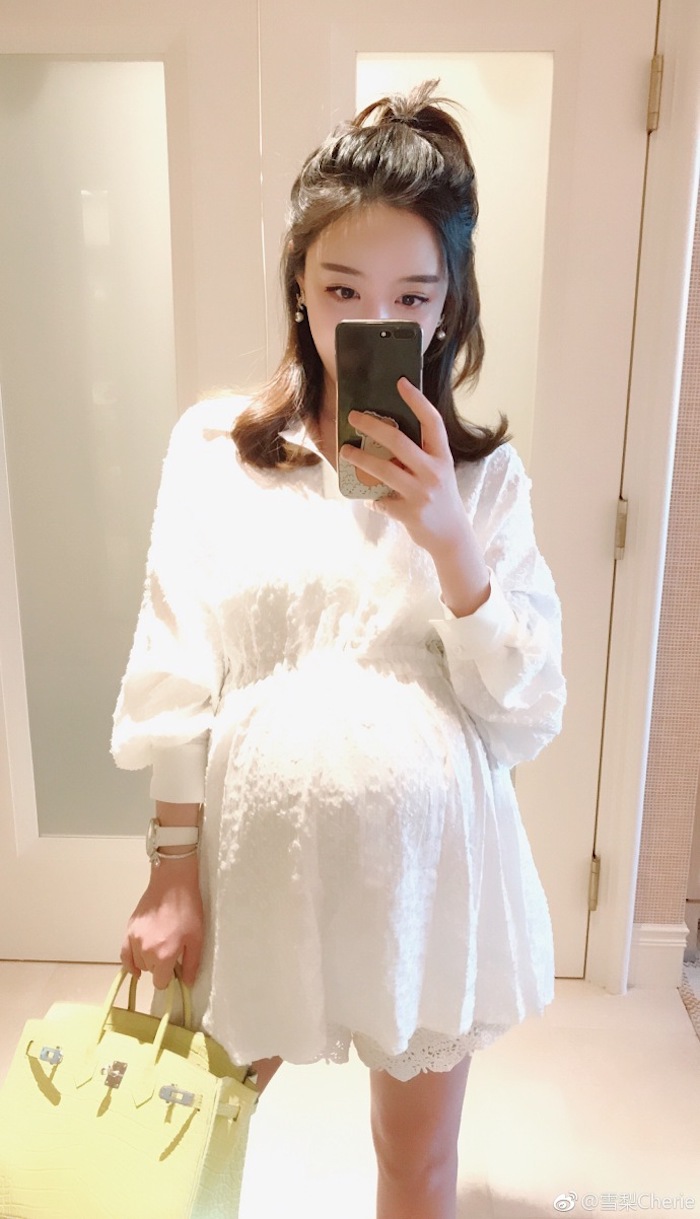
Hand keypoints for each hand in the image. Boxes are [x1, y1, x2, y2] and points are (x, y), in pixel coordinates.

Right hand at [120, 860, 203, 990]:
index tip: (175, 970)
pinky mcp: (129, 930)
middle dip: (160, 967)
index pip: (160, 983)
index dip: (169, 979)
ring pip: (138, 963)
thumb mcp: (197, 938)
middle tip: (171, 951)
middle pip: (150, 972)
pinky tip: (135, 967)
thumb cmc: (188, 910)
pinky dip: (129, 962)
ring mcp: (134, 940)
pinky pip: (124, 954)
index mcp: (163, 955)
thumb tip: (187, 984)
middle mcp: (146, 951)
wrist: (173, 884)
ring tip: (159, 948)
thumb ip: (191, 965)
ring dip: (147, 961)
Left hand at [340, 378, 471, 558]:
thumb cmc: (440, 497)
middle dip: (372, 426)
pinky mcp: (409, 513)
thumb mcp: (437, 472)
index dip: (417, 400)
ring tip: (345, 450)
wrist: (451, 536)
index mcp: (442, 457)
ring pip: (383, 470)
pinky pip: (381, 500)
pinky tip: (370, 498)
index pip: (432, 422)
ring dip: (360, 459)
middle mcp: (434, 473)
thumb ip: (418, 456)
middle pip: (398, 441)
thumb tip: (384, 436)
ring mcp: (421, 494)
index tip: (400, 383)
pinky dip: (372, 498)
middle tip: (354, 416)